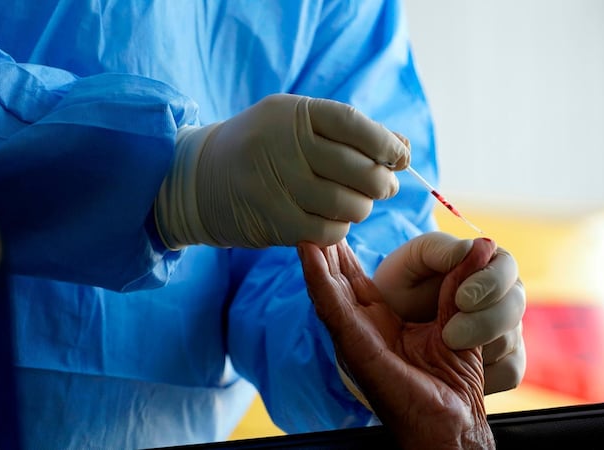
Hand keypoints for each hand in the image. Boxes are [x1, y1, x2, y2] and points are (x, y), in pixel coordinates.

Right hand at [155, 93, 409, 248]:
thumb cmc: (264, 147)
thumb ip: (350, 132)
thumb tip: (403, 147)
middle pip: (358, 170)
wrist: (200, 177)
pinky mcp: (272, 221)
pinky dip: (340, 228)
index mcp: (293, 114)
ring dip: (362, 208)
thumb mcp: (298, 124)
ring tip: (357, 203)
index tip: (401, 157)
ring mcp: (276, 185)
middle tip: (385, 186)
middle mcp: (283, 146)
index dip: (385, 143)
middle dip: (382, 182)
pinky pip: (327, 231)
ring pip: (347, 205)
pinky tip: (334, 220)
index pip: (353, 124)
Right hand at [298, 237, 496, 449]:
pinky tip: (308, 252)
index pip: (357, 282)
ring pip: (328, 290)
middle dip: (325, 251)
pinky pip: (332, 306)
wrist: (452, 422)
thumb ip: (460, 282)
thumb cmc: (452, 381)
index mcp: (381, 325)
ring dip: (315, 259)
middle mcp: (362, 330)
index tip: (338, 225)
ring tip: (306, 226)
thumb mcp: (456, 318)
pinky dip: (318, 278)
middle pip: (337, 282)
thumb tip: (483, 244)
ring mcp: (355, 338)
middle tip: (316, 217)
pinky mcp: (355, 345)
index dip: (345, 254)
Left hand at [373, 231, 525, 394]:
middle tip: (449, 336)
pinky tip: (460, 372)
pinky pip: (512, 371)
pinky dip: (490, 375)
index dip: (490, 282)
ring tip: (445, 352)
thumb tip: (473, 247)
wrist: (387, 326)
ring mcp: (507, 330)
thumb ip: (437, 249)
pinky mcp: (504, 361)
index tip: (461, 299)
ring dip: (482, 350)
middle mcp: (504, 296)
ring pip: (513, 340)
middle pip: (515, 306)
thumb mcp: (408, 262)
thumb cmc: (400, 285)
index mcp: (486, 263)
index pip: (506, 267)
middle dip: (485, 322)